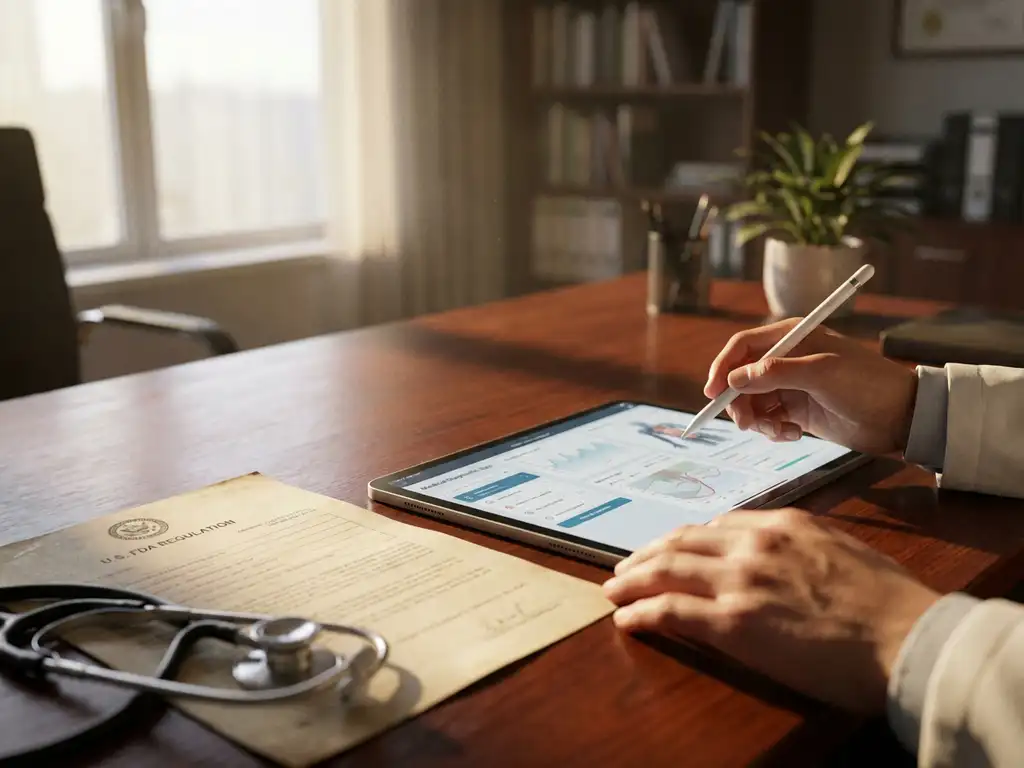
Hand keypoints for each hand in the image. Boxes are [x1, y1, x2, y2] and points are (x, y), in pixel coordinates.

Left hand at [603, 509, 939, 712]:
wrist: (911, 638)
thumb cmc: (890, 603)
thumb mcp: (843, 551)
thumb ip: (801, 546)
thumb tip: (779, 555)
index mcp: (781, 525)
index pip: (715, 525)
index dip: (684, 540)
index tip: (669, 551)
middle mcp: (753, 544)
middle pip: (681, 541)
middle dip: (646, 554)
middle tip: (625, 565)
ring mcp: (739, 581)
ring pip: (666, 569)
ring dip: (631, 578)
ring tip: (613, 587)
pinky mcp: (732, 622)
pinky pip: (669, 611)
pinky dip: (640, 611)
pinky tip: (625, 618)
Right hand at [706, 319, 918, 453]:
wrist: (902, 417)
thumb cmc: (866, 384)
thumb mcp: (820, 373)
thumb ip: (774, 373)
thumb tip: (734, 379)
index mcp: (792, 337)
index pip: (743, 346)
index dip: (723, 367)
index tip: (712, 394)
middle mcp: (787, 358)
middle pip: (742, 378)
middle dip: (739, 402)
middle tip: (746, 425)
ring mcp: (792, 385)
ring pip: (753, 402)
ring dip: (758, 420)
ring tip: (779, 432)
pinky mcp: (799, 410)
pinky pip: (769, 419)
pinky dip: (773, 430)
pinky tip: (792, 435)